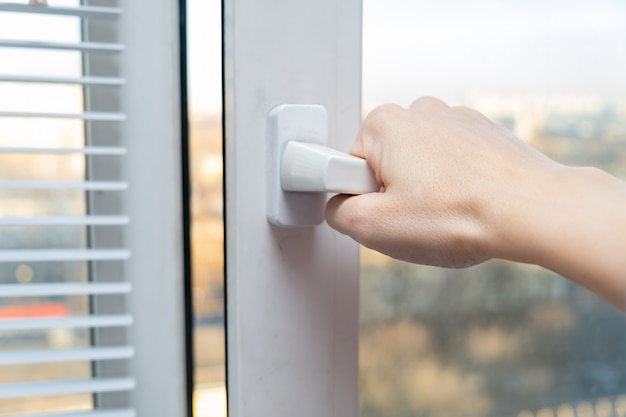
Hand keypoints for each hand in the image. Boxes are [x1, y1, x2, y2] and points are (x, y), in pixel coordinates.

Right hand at [326, 96, 562, 267]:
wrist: (533, 210)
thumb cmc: (462, 214)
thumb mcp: (375, 227)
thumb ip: (339, 214)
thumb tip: (341, 207)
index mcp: (384, 125)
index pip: (346, 169)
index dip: (362, 200)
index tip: (384, 212)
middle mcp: (418, 111)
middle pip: (382, 165)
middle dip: (393, 195)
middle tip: (417, 217)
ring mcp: (454, 119)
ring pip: (418, 166)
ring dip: (425, 191)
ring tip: (448, 213)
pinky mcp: (481, 132)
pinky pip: (450, 164)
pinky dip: (454, 184)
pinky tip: (468, 203)